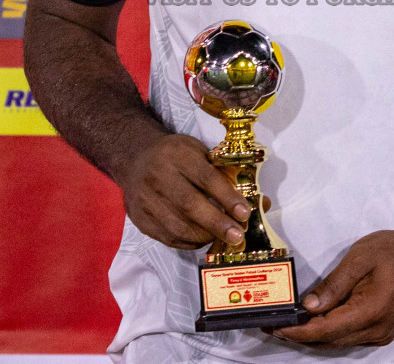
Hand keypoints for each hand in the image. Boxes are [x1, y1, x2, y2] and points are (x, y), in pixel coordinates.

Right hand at [117, 133, 249, 249]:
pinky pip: (168, 237)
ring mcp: (146, 199)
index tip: (244, 212)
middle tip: (237, 235)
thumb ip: (225, 175)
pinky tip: (202, 238)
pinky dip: (189, 242)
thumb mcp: (198, 152)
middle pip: (190, 204)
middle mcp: (158, 176)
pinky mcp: (140, 218)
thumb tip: (258, 201)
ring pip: (179, 225)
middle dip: (217, 223)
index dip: (227, 197)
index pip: (205, 177)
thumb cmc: (175, 156)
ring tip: (221, 238)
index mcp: (178, 155)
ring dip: (205, 236)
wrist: (135, 158)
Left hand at [274, 229, 393, 347]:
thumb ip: (335, 283)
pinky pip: (349, 337)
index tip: (275, 326)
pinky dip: (329, 332)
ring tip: (288, 323)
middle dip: (299, 336)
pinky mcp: (383, 330)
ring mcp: (382, 334)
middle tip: (272, 324)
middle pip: (329, 342)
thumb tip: (309, 306)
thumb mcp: (363, 256)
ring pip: (339, 342)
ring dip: (313, 336)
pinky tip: (315, 320)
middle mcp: (377, 330)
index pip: (326, 331)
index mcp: (372, 311)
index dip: (298, 332)